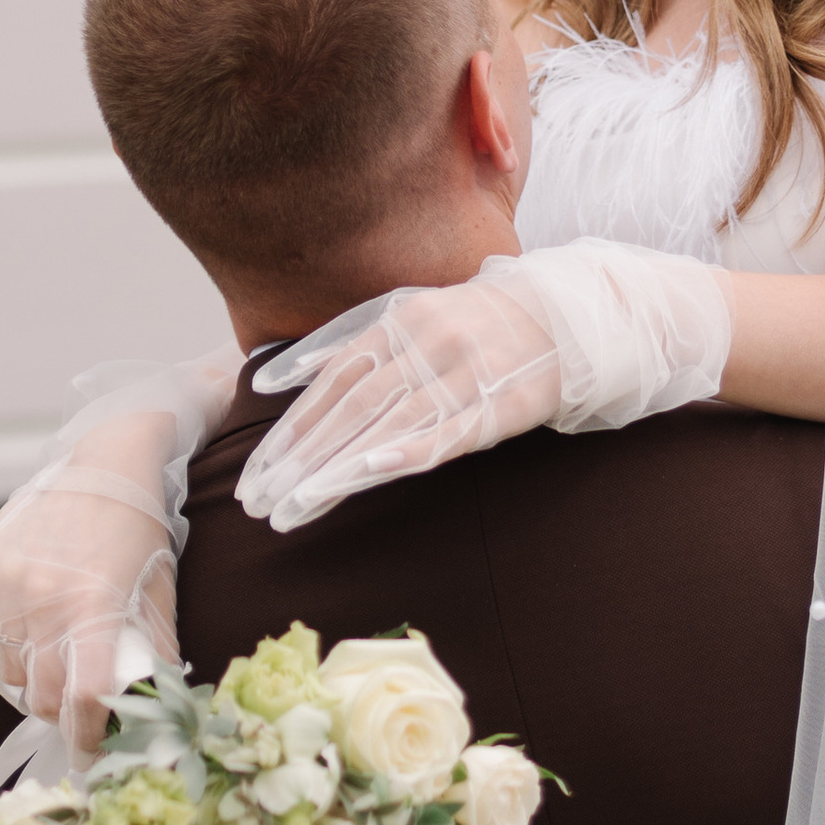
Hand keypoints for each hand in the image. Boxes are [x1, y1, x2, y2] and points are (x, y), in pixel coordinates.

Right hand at [0, 350, 239, 748]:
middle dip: (59, 711)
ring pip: (6, 669)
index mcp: (96, 609)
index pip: (82, 700)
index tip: (92, 753)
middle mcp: (46, 600)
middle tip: (75, 701)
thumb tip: (154, 711)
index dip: (87, 738)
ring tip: (52, 655)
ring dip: (28, 676)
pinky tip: (19, 625)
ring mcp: (9, 583)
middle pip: (40, 695)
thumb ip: (154, 653)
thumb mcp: (161, 593)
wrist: (108, 464)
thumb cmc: (140, 533)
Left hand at [236, 243, 731, 530]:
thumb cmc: (481, 323)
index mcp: (398, 322)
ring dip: (334, 470)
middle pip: (348, 409)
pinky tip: (367, 474)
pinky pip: (442, 432)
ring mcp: (459, 372)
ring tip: (292, 509)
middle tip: (257, 503)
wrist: (567, 317)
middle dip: (298, 459)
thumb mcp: (413, 315)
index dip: (291, 430)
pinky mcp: (494, 403)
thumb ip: (349, 344)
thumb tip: (279, 376)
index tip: (258, 472)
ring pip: (385, 426)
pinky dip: (403, 452)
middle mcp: (423, 344)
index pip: (332, 384)